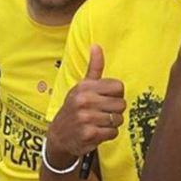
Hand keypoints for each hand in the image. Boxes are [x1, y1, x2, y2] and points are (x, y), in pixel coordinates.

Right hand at [46, 45, 125, 162]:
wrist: (59, 135)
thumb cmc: (75, 108)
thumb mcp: (82, 86)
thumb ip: (94, 67)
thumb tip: (96, 45)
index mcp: (85, 87)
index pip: (119, 87)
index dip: (116, 95)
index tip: (105, 99)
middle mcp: (84, 100)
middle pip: (121, 104)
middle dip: (115, 110)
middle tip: (102, 113)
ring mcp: (85, 118)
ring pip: (118, 119)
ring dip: (112, 124)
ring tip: (98, 122)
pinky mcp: (89, 134)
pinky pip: (113, 132)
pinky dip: (108, 134)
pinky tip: (97, 132)